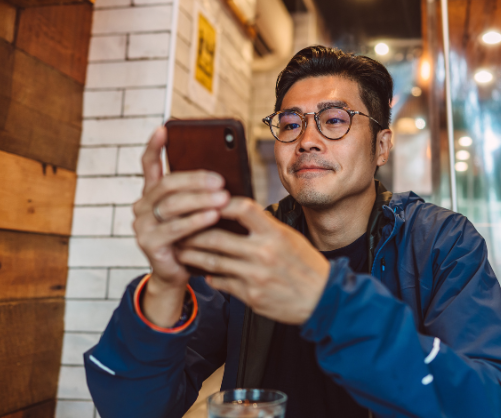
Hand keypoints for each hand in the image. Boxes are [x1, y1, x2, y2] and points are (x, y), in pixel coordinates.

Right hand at [131, 127, 229, 326]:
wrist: (181, 273)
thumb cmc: (193, 237)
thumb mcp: (196, 212)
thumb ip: (201, 194)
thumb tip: (225, 174)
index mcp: (152, 194)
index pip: (149, 165)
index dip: (155, 146)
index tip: (164, 128)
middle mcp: (142, 206)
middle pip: (167, 185)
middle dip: (195, 180)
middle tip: (220, 179)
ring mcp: (142, 225)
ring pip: (171, 205)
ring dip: (199, 200)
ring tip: (222, 197)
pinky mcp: (149, 244)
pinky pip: (174, 229)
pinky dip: (196, 221)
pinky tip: (213, 216)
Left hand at [178, 198, 330, 324]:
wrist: (322, 299)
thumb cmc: (307, 266)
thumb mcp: (290, 238)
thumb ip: (264, 226)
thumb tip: (237, 212)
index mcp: (275, 234)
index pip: (242, 208)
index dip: (219, 203)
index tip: (205, 201)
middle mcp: (263, 253)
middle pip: (216, 238)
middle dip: (192, 233)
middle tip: (177, 228)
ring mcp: (255, 277)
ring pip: (212, 262)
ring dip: (192, 255)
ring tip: (180, 250)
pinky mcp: (251, 297)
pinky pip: (222, 283)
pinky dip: (210, 276)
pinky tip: (203, 272)